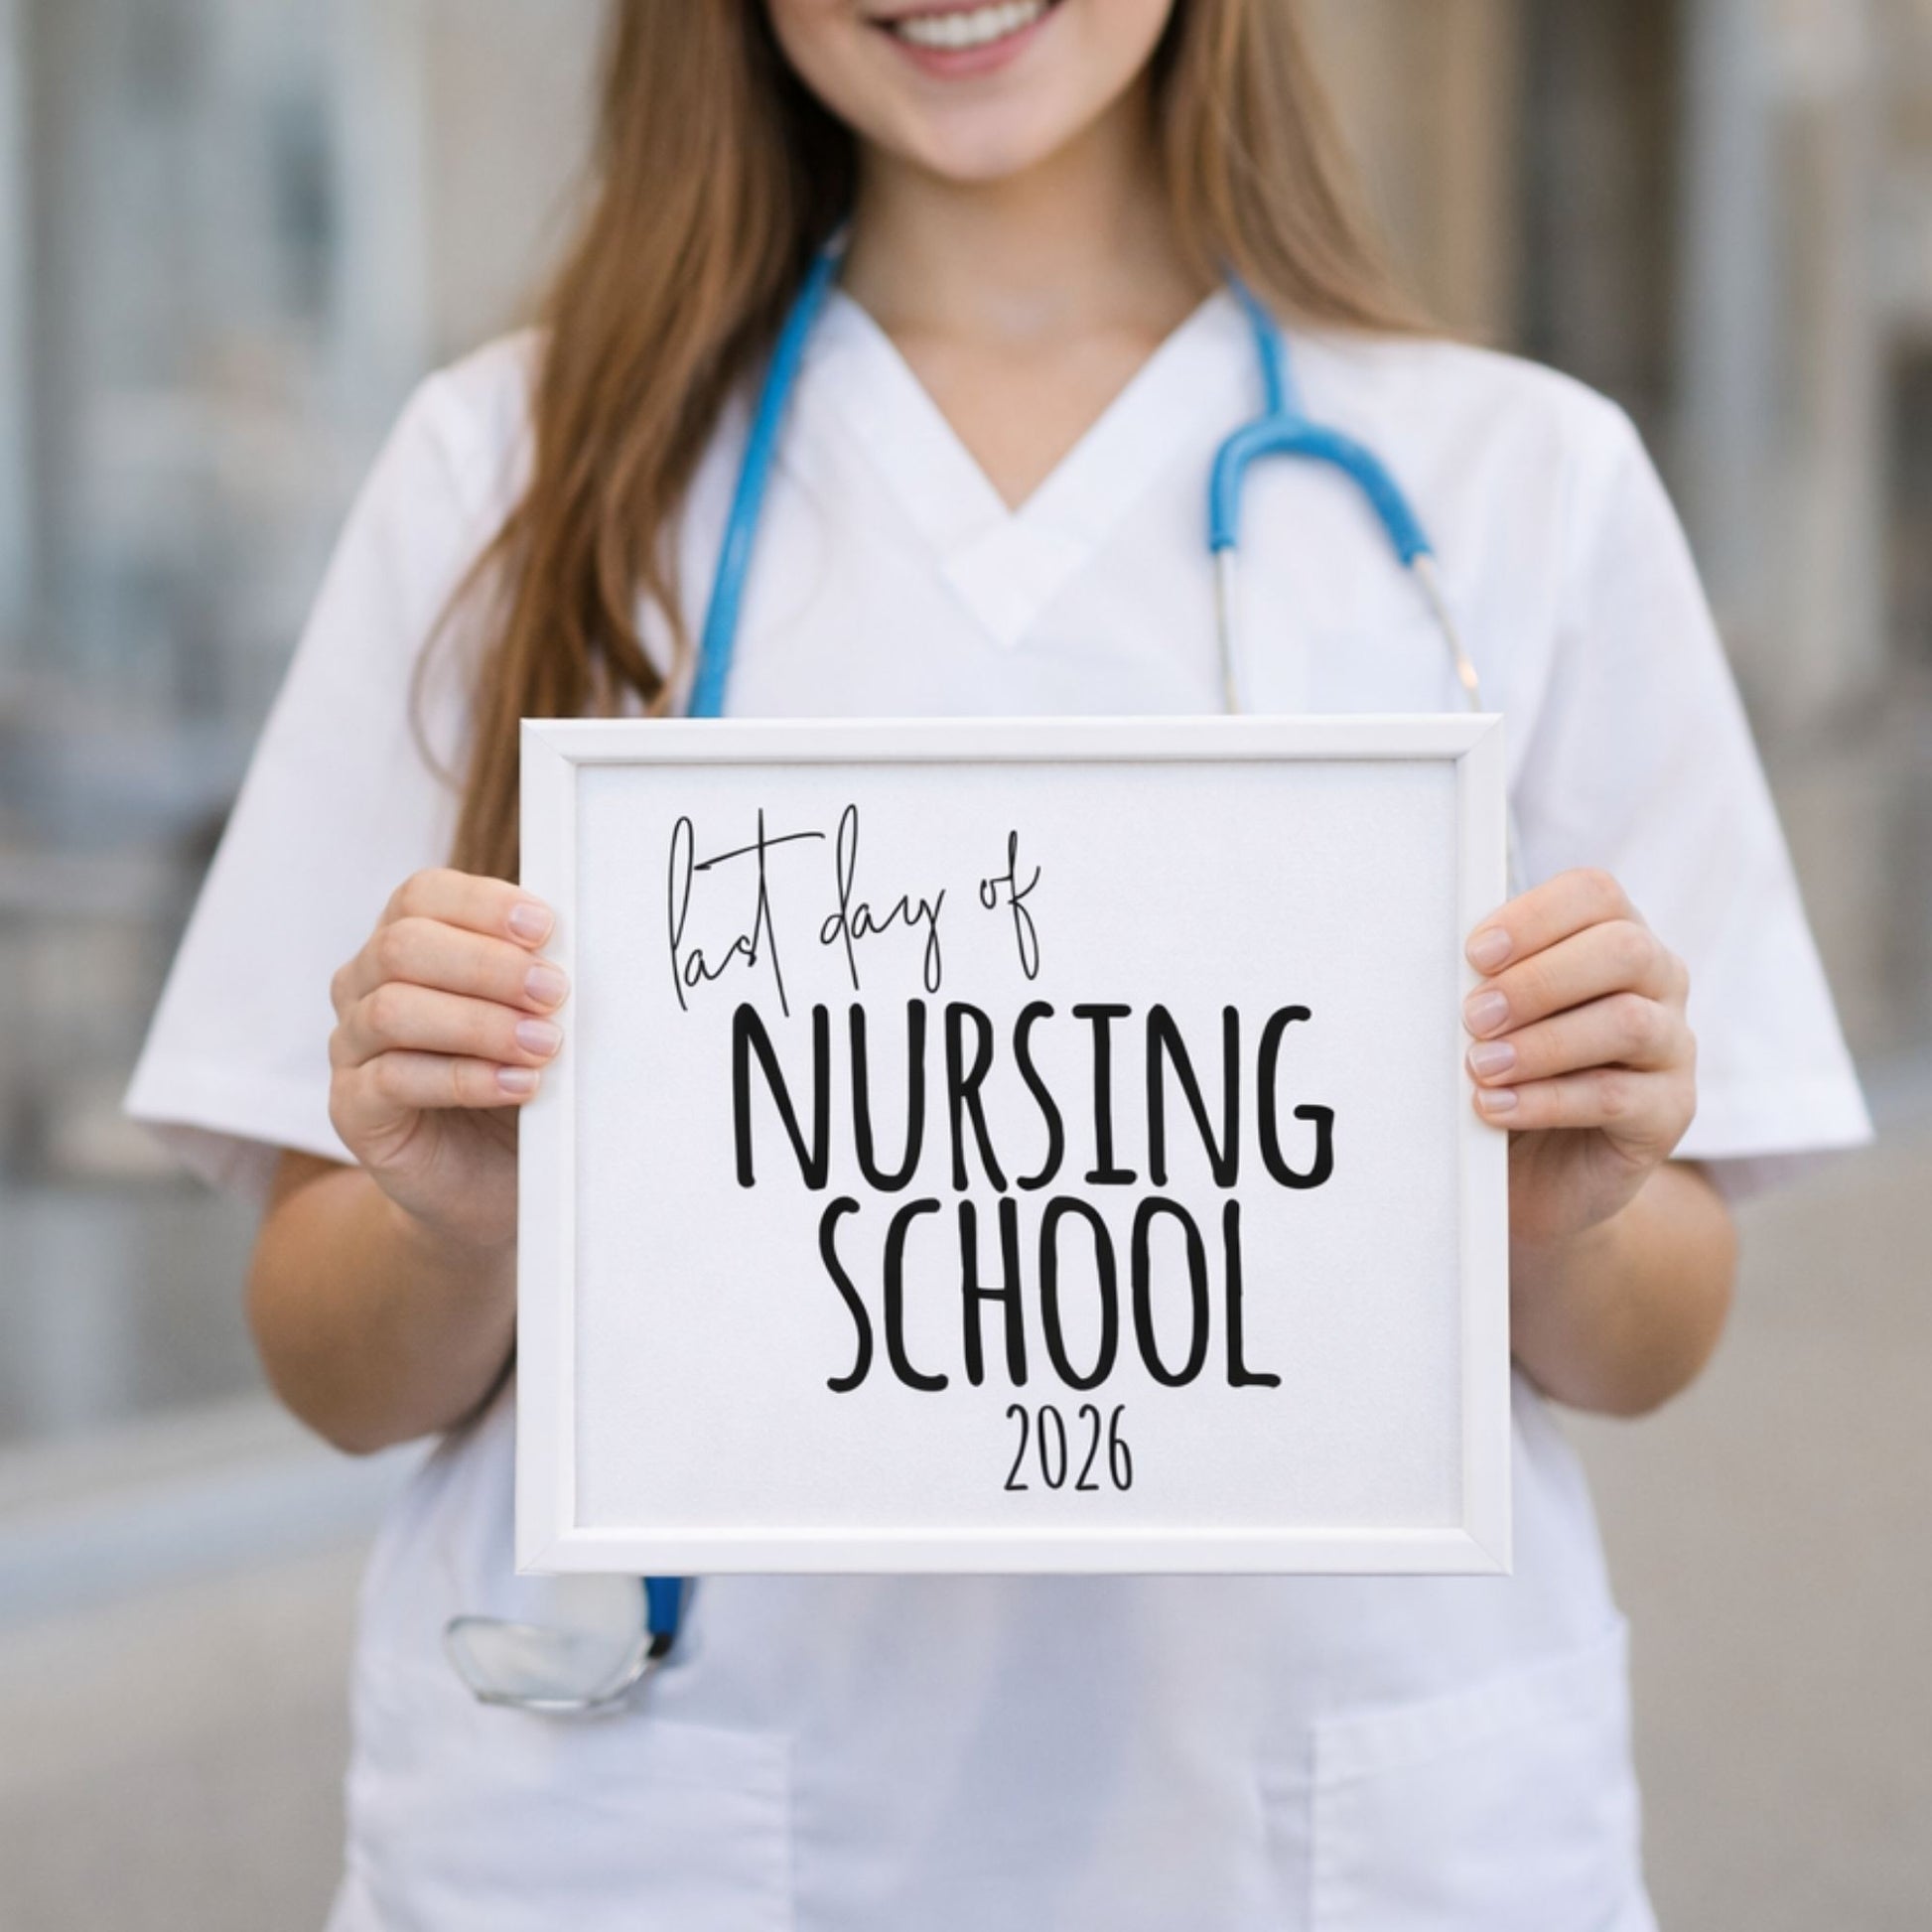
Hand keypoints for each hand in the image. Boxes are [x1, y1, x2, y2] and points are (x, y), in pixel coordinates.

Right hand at [328, 869, 566, 1253]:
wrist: (490, 1181)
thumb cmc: (515, 1082)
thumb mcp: (533, 1022)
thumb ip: (537, 979)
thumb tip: (574, 948)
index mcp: (405, 945)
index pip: (422, 896)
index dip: (482, 904)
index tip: (546, 928)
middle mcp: (364, 987)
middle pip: (403, 947)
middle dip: (488, 965)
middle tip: (554, 993)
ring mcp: (349, 1048)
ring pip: (393, 1011)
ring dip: (480, 1023)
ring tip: (544, 1046)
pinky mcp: (352, 1109)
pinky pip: (394, 1080)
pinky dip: (466, 1078)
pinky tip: (518, 1084)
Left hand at [1463, 868, 1695, 1253]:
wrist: (1537, 1172)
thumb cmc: (1511, 1073)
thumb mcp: (1495, 1019)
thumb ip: (1487, 982)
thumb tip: (1448, 964)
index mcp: (1614, 938)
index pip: (1596, 894)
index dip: (1535, 916)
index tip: (1475, 954)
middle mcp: (1658, 983)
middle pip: (1624, 949)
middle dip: (1539, 980)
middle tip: (1474, 1016)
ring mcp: (1673, 1047)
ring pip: (1629, 1023)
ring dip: (1542, 1043)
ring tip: (1480, 1067)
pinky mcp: (1670, 1112)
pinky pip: (1616, 1096)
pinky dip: (1547, 1100)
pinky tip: (1495, 1107)